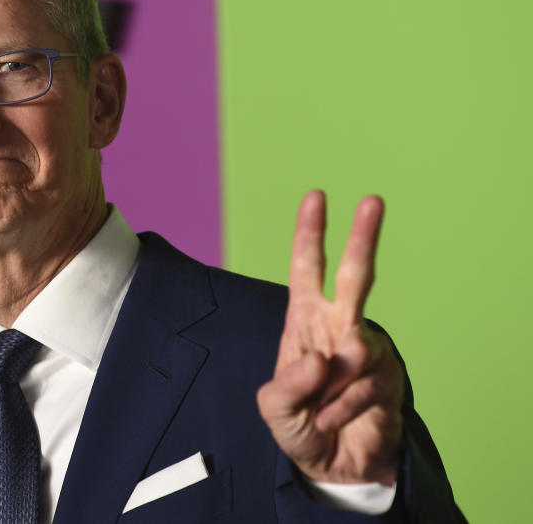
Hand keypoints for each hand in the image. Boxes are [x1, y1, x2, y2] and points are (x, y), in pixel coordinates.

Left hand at [256, 190, 403, 484]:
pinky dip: (342, 410)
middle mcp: (339, 327)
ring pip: (357, 349)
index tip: (316, 197)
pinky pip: (364, 388)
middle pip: (355, 276)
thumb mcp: (275, 408)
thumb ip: (289, 385)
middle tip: (373, 200)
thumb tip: (322, 360)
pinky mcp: (388, 379)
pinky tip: (332, 421)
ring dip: (331, 389)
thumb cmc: (299, 425)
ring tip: (319, 410)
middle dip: (362, 238)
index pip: (307, 269)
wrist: (332, 465)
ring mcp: (366, 351)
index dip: (310, 234)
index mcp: (304, 321)